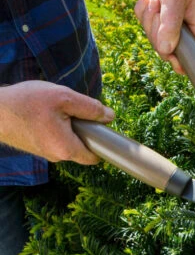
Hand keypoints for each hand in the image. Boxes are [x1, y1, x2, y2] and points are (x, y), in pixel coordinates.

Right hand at [0, 81, 114, 164]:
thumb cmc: (25, 102)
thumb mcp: (63, 97)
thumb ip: (90, 108)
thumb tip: (109, 116)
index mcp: (66, 149)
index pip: (94, 157)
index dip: (101, 144)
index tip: (100, 128)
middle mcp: (56, 156)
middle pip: (81, 147)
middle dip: (83, 130)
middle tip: (73, 110)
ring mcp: (45, 153)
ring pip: (68, 141)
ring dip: (68, 127)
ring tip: (55, 110)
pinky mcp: (36, 147)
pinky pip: (54, 139)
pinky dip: (55, 127)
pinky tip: (45, 114)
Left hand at [134, 0, 194, 74]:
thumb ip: (171, 23)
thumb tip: (166, 50)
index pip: (191, 62)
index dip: (178, 62)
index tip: (166, 50)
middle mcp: (186, 38)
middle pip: (166, 51)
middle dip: (155, 30)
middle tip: (157, 6)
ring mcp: (172, 33)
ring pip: (154, 40)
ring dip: (148, 18)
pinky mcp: (160, 26)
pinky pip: (145, 27)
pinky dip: (142, 13)